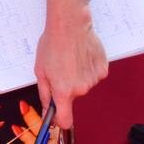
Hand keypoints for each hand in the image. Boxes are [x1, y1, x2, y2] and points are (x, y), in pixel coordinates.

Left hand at [33, 0, 107, 128]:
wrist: (70, 24)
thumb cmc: (52, 44)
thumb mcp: (40, 70)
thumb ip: (45, 93)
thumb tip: (48, 111)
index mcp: (63, 91)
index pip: (65, 120)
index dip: (60, 119)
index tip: (56, 114)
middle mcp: (81, 89)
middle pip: (73, 96)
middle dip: (66, 86)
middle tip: (60, 67)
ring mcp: (94, 80)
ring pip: (83, 84)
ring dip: (77, 75)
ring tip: (70, 58)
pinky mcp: (103, 70)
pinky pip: (93, 75)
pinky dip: (88, 68)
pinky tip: (81, 55)